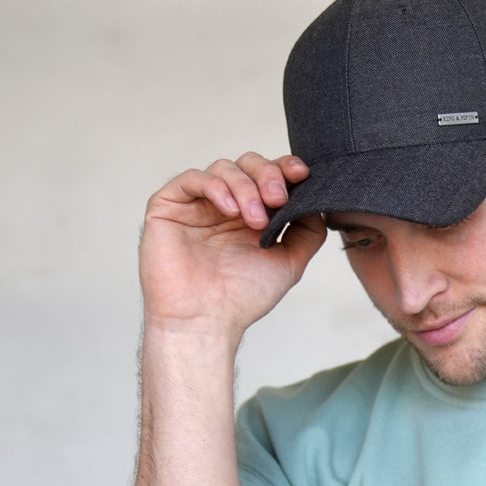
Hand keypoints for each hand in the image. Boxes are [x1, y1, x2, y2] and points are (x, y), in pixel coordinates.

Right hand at [139, 152, 325, 348]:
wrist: (206, 320)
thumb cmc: (243, 298)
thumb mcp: (289, 262)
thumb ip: (307, 232)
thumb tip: (317, 202)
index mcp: (251, 216)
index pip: (269, 177)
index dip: (285, 168)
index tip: (301, 174)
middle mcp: (225, 206)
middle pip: (248, 164)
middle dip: (268, 174)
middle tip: (277, 198)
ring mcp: (197, 205)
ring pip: (223, 168)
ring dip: (245, 187)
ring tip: (255, 220)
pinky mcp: (169, 207)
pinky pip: (191, 179)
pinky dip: (215, 187)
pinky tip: (229, 209)